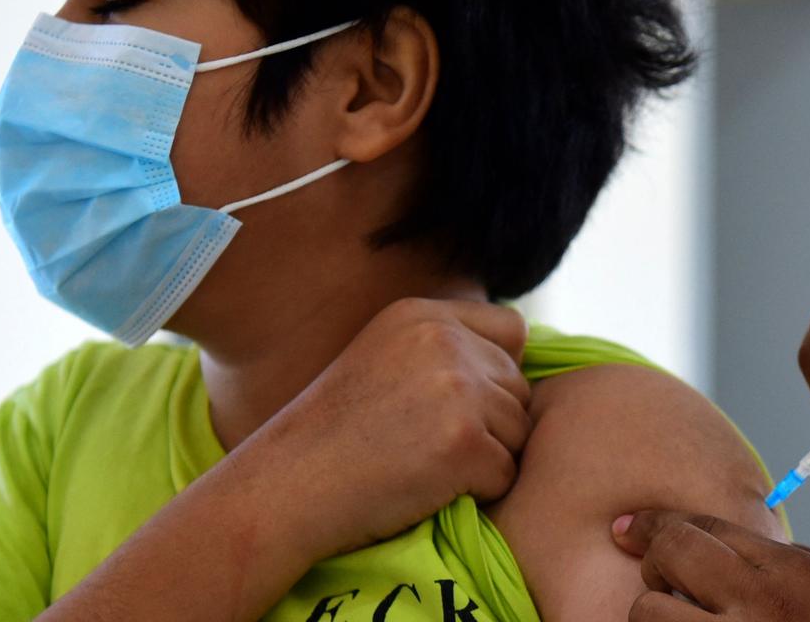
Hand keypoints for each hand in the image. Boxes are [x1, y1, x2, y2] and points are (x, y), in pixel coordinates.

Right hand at [263, 297, 531, 560]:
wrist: (288, 486)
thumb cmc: (332, 436)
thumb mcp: (382, 358)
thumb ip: (442, 347)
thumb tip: (521, 360)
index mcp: (422, 315)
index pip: (512, 330)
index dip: (498, 373)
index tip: (459, 405)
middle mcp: (443, 341)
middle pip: (519, 387)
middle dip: (493, 423)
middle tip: (431, 446)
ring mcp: (456, 389)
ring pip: (519, 432)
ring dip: (487, 459)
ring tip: (426, 467)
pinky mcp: (464, 442)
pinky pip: (506, 474)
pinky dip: (478, 493)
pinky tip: (428, 490)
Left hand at [613, 511, 809, 621]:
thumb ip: (786, 568)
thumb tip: (733, 543)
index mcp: (793, 575)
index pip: (705, 527)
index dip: (656, 524)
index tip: (627, 529)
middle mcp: (761, 605)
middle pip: (671, 554)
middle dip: (656, 565)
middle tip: (663, 585)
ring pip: (649, 612)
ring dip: (656, 618)